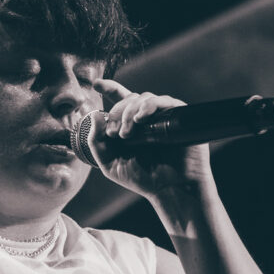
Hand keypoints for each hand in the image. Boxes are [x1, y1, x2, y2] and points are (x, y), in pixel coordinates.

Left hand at [88, 77, 214, 202]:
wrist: (171, 190)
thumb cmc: (142, 179)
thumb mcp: (110, 163)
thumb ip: (97, 141)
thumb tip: (95, 114)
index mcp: (130, 124)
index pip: (119, 99)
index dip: (109, 87)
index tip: (96, 84)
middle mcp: (146, 118)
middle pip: (129, 98)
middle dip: (117, 112)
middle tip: (115, 133)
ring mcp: (162, 115)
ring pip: (144, 97)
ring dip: (130, 111)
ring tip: (126, 133)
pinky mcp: (178, 116)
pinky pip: (164, 101)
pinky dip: (149, 106)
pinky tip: (141, 119)